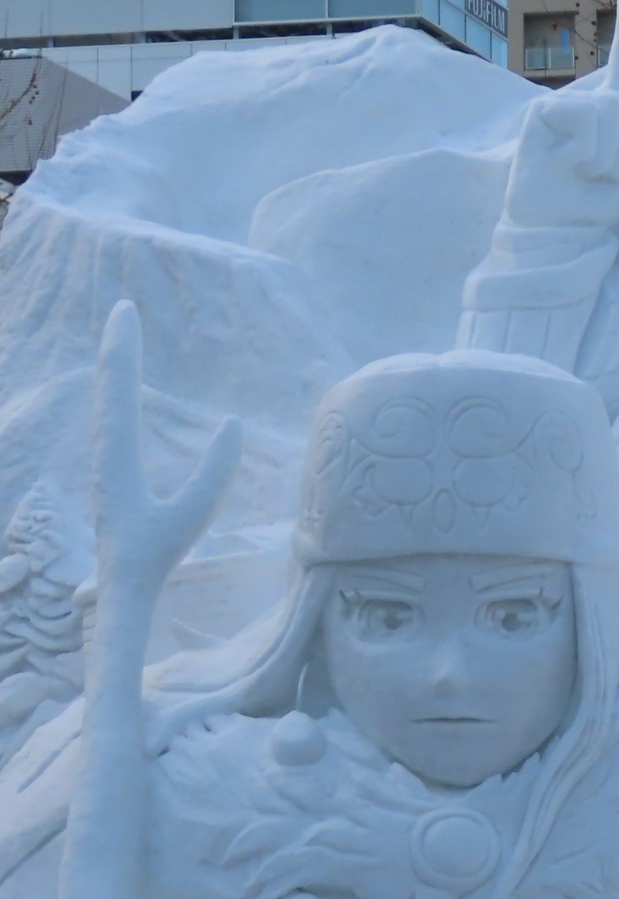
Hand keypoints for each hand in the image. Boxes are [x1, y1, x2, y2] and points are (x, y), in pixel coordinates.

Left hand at [92, 303, 240, 610]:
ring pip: (108, 401)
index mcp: (117, 459)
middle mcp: (106, 453)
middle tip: (122, 309)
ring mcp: (107, 461)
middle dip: (116, 348)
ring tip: (122, 339)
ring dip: (116, 368)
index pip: (118, 392)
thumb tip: (232, 425)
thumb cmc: (156, 557)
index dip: (122, 351)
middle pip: (108, 388)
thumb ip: (213, 473)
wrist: (121, 588)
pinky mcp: (114, 471)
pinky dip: (120, 391)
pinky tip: (125, 390)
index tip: (124, 311)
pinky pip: (115, 417)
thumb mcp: (192, 517)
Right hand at [501, 88, 618, 230]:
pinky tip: (566, 163)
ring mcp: (563, 105)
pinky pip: (587, 119)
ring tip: (584, 172)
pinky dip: (588, 150)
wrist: (559, 227)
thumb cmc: (598, 203)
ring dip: (608, 154)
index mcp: (612, 115)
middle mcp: (587, 104)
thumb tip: (618, 115)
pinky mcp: (542, 112)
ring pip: (610, 110)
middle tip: (603, 174)